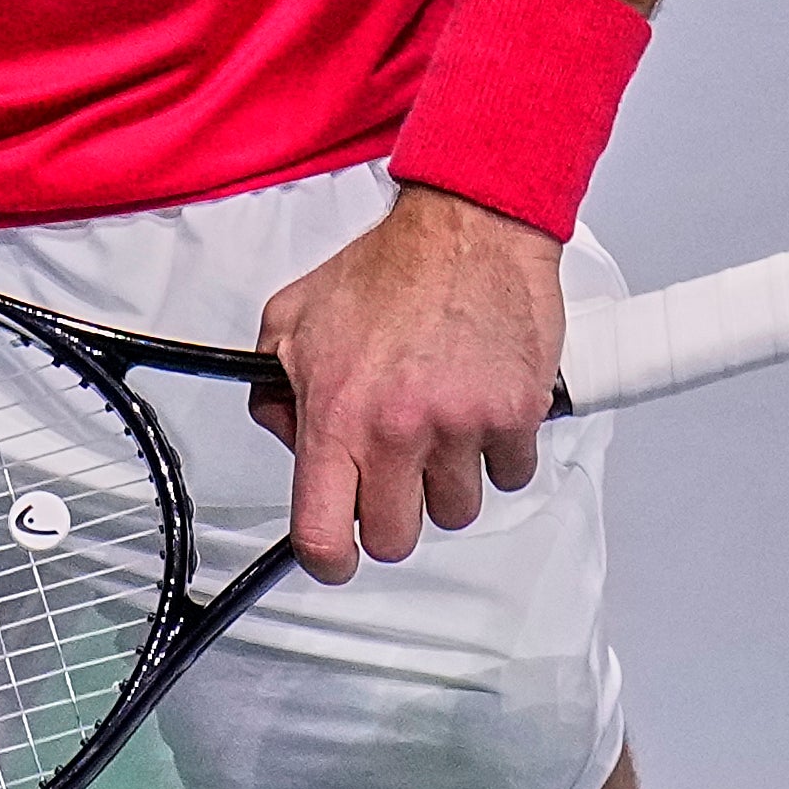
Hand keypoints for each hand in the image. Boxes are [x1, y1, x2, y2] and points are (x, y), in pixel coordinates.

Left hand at [250, 188, 564, 581]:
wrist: (469, 228)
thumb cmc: (390, 269)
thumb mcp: (294, 319)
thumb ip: (273, 388)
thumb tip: (287, 437)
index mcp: (337, 417)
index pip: (323, 534)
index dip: (329, 560)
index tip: (336, 556)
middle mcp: (398, 432)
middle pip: (396, 538)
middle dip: (393, 515)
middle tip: (394, 475)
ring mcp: (461, 428)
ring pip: (456, 511)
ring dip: (448, 482)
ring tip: (440, 428)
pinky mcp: (515, 417)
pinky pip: (511, 475)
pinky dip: (500, 453)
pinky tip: (480, 411)